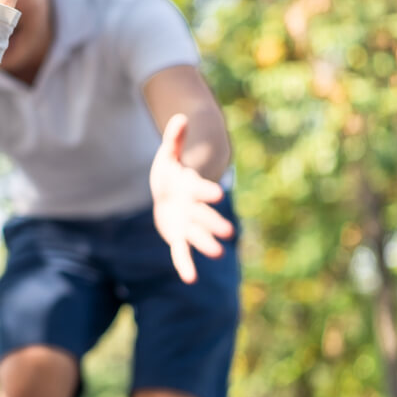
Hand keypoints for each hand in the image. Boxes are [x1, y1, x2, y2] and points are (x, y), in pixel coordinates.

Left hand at [149, 114, 235, 283]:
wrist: (170, 191)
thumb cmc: (170, 173)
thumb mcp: (168, 155)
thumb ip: (174, 139)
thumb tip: (179, 116)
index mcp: (191, 187)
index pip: (200, 189)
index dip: (207, 191)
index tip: (217, 195)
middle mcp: (193, 208)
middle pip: (203, 215)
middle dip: (213, 223)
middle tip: (227, 232)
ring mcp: (187, 223)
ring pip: (197, 235)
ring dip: (206, 243)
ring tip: (218, 253)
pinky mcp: (178, 236)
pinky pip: (181, 251)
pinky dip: (185, 264)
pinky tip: (189, 279)